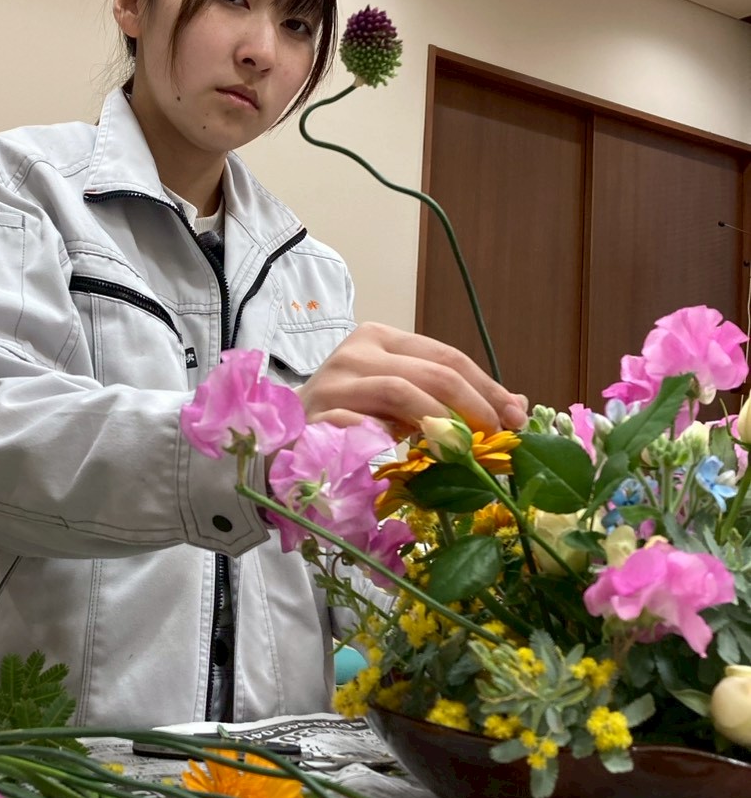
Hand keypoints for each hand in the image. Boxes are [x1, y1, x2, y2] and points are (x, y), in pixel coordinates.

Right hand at [297, 323, 527, 437]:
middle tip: (498, 436)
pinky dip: (393, 440)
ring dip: (441, 422)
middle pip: (429, 371)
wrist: (280, 444)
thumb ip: (450, 399)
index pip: (445, 355)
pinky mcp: (316, 416)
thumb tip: (517, 406)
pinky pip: (362, 425)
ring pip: (400, 391)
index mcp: (379, 339)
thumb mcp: (401, 404)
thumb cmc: (347, 421)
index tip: (517, 417)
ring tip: (465, 449)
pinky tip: (412, 458)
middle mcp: (355, 352)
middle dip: (473, 404)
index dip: (487, 385)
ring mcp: (333, 383)